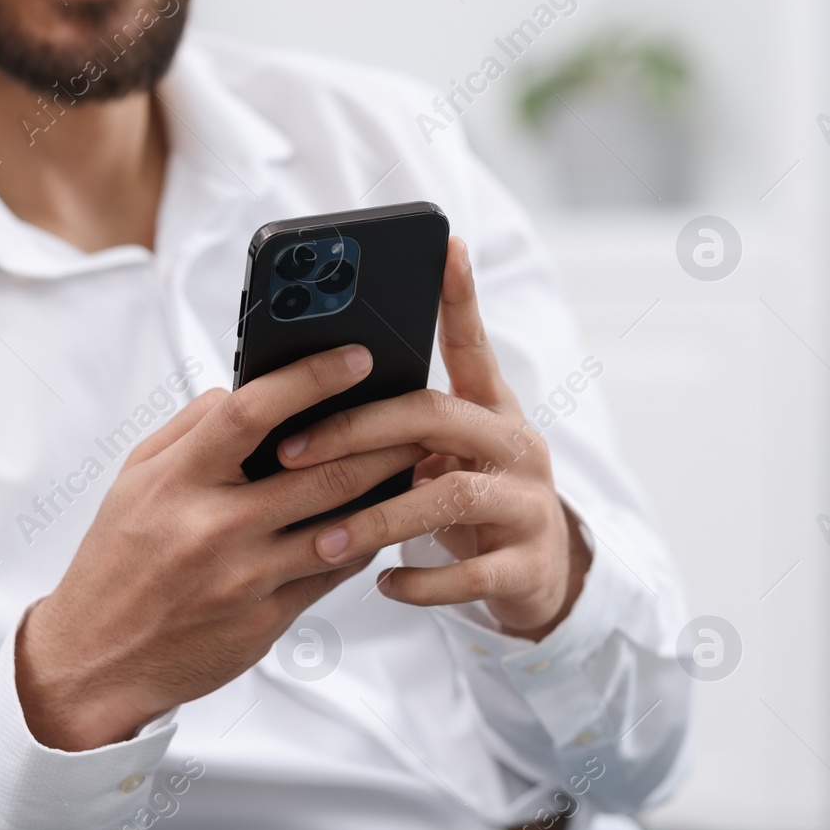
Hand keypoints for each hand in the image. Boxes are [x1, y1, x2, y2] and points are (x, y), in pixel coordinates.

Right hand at [16, 345, 426, 750]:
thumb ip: (190, 429)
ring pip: (342, 525)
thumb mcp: (135, 481)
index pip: (253, 413)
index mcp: (179, 480)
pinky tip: (383, 520)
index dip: (311, 379)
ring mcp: (245, 576)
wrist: (97, 661)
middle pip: (321, 472)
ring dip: (389, 492)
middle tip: (418, 417)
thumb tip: (245, 390)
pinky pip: (333, 572)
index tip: (356, 358)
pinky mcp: (267, 618)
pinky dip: (364, 542)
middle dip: (382, 440)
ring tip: (417, 464)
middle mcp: (214, 526)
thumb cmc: (117, 562)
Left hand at [277, 237, 591, 639]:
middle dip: (358, 432)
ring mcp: (527, 505)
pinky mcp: (527, 565)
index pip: (474, 345)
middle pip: (437, 417)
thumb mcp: (446, 457)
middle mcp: (517, 447)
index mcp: (492, 411)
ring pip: (451, 496)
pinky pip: (470, 574)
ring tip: (323, 540)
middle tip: (291, 453)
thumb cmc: (470, 502)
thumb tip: (310, 391)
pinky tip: (383, 584)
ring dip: (378, 518)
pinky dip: (420, 581)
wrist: (538, 578)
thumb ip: (404, 426)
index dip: (461, 298)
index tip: (446, 245)